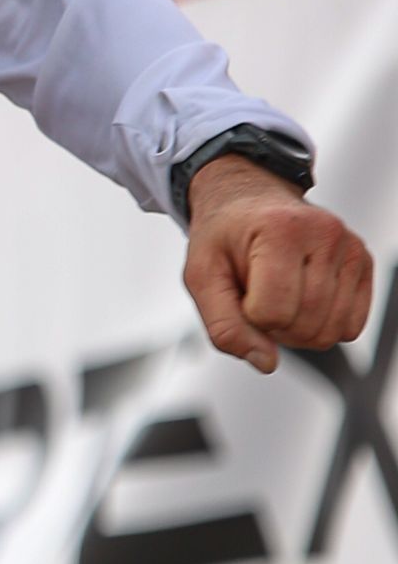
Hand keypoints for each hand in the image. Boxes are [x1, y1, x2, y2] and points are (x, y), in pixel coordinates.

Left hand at [183, 158, 372, 372]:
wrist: (248, 200)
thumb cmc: (223, 236)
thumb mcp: (202, 277)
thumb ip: (224, 326)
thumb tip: (266, 363)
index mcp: (281, 229)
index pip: (271, 313)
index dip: (248, 316)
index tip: (241, 291)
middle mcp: (324, 234)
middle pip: (305, 326)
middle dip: (274, 328)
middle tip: (258, 296)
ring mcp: (349, 247)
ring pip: (331, 331)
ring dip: (298, 331)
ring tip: (280, 297)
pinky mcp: (362, 262)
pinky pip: (351, 326)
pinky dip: (323, 327)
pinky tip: (303, 301)